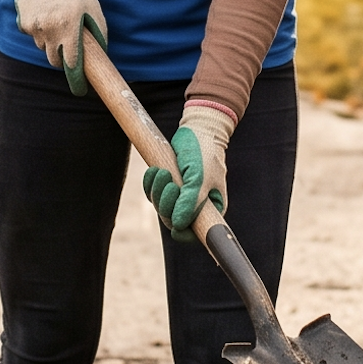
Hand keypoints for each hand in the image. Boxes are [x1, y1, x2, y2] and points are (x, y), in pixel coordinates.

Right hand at [10, 0, 107, 95]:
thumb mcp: (92, 5)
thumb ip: (98, 30)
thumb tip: (100, 53)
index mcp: (69, 25)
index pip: (71, 62)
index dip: (77, 77)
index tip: (81, 89)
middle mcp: (49, 29)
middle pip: (55, 60)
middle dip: (62, 56)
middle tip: (69, 41)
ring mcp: (34, 27)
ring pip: (43, 47)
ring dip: (50, 41)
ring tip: (57, 19)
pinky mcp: (23, 23)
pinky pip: (34, 36)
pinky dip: (39, 30)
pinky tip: (44, 13)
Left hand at [142, 103, 233, 240]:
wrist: (199, 129)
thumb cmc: (204, 153)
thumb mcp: (200, 178)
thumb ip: (191, 202)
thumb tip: (178, 225)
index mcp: (211, 210)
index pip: (194, 234)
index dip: (182, 232)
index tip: (174, 222)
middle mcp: (196, 207)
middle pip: (173, 221)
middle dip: (166, 203)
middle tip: (169, 183)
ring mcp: (181, 196)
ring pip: (161, 207)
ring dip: (157, 191)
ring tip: (163, 172)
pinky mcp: (168, 185)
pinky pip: (153, 193)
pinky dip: (151, 183)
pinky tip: (155, 170)